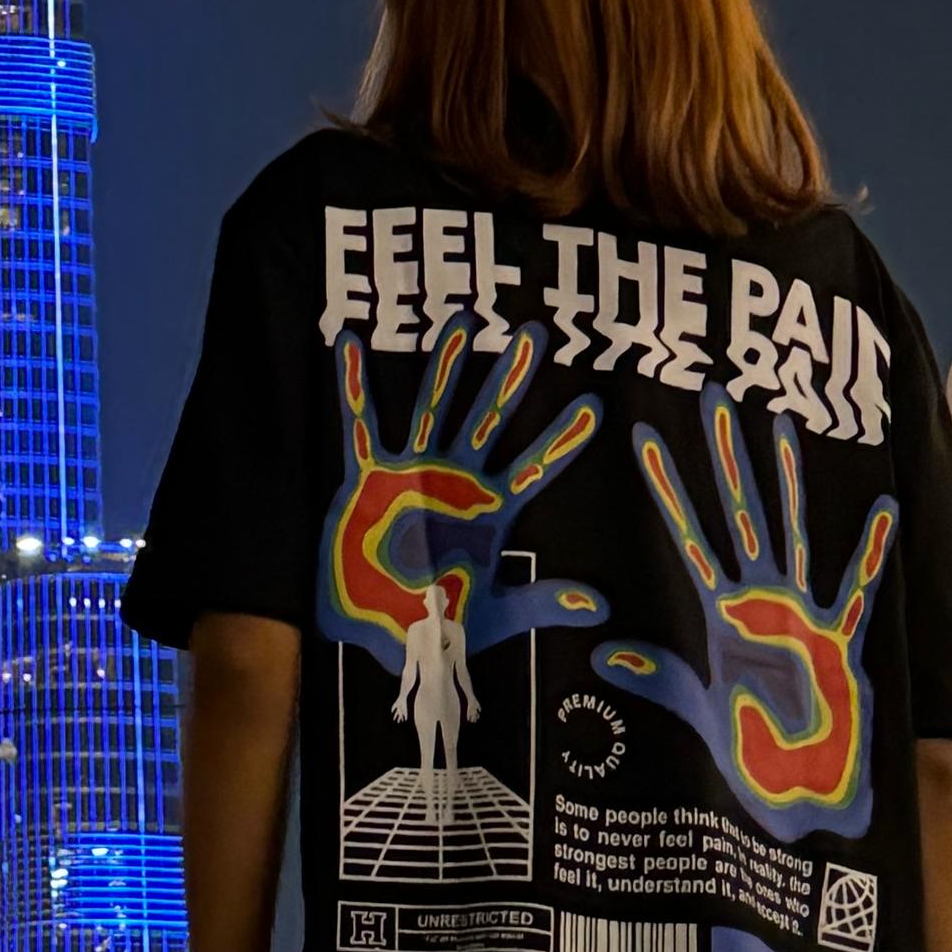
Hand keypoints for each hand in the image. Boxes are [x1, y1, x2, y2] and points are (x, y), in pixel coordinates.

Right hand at [325, 319, 604, 660]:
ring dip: (446, 364)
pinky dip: (353, 385)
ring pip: (434, 407)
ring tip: (461, 318)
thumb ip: (542, 603)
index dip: (563, 440)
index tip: (594, 406)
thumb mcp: (495, 615)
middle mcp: (454, 481)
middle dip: (512, 378)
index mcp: (487, 511)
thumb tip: (602, 607)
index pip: (534, 467)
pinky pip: (360, 424)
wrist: (378, 633)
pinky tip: (349, 343)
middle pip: (490, 419)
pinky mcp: (370, 477)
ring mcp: (413, 473)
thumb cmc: (437, 623)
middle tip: (537, 334)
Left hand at [593, 388, 895, 837]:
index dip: (668, 491)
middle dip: (725, 459)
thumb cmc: (752, 759)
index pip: (688, 538)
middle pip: (739, 515)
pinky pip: (859, 591)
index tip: (643, 439)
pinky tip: (885, 512)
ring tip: (784, 426)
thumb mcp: (695, 712)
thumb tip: (602, 657)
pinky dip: (872, 554)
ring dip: (789, 483)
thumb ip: (658, 678)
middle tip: (711, 394)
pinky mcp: (841, 642)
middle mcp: (759, 603)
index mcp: (720, 617)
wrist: (803, 800)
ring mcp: (801, 617)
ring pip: (792, 532)